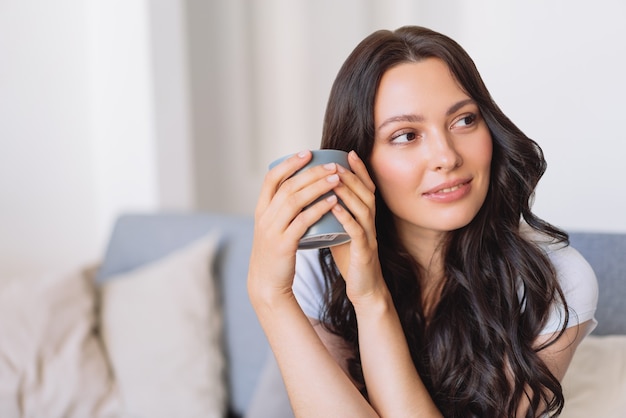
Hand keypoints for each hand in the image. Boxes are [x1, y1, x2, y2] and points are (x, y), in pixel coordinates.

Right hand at [248, 150, 341, 303]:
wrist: (267, 284)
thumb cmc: (275, 253)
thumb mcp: (272, 227)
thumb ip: (281, 210)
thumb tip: (299, 188)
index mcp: (261, 210)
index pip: (272, 178)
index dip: (289, 163)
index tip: (307, 153)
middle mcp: (264, 217)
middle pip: (288, 186)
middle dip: (311, 172)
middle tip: (331, 165)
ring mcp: (273, 230)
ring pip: (295, 200)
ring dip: (317, 186)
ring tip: (336, 178)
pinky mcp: (284, 244)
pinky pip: (303, 221)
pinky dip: (318, 208)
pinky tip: (332, 201)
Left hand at [329, 151, 386, 305]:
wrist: (364, 287)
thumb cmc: (350, 256)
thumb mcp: (341, 229)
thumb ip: (332, 212)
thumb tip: (312, 194)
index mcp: (364, 216)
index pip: (365, 187)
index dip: (358, 170)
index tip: (346, 153)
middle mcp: (370, 222)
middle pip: (365, 193)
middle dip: (352, 176)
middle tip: (336, 162)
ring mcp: (370, 236)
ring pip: (363, 208)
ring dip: (348, 192)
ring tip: (333, 179)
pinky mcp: (365, 251)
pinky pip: (357, 231)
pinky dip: (346, 218)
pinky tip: (334, 208)